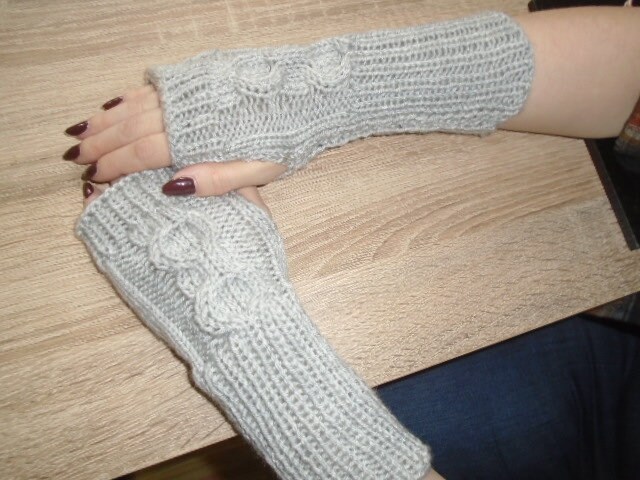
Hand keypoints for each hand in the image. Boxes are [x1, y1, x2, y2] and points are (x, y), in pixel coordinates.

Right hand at [64, 86, 285, 197]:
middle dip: (100, 142)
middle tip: (74, 156)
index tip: (93, 177)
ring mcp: (190, 90)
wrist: (310, 91)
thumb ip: (216, 180)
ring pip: (136, 105)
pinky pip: (153, 87)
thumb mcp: (259, 170)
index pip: (142, 153)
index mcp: (198, 137)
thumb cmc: (287, 136)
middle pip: (131, 127)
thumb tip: (169, 187)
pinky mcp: (197, 75)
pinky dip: (128, 97)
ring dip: (106, 118)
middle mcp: (187, 110)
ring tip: (81, 130)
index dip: (115, 166)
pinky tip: (113, 103)